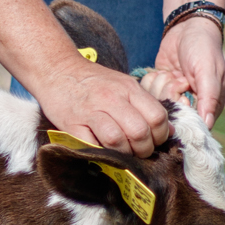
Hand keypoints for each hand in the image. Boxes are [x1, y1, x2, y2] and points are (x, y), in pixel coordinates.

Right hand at [35, 53, 171, 156]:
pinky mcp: (71, 124)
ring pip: (117, 141)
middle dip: (143, 150)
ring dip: (123, 155)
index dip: (160, 136)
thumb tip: (168, 130)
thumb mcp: (123, 85)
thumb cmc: (93, 81)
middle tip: (138, 152)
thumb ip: (145, 105)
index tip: (153, 141)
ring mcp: (90, 111)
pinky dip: (100, 154)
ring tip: (122, 154)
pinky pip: (91, 146)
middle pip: (139, 132)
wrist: (57, 69)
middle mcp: (111, 98)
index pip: (157, 117)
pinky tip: (103, 151)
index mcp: (128, 88)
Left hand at [141, 16, 224, 127]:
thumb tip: (207, 126)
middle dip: (171, 92)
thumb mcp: (208, 72)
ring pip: (156, 103)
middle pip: (170, 114)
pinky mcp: (157, 87)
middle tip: (180, 77)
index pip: (190, 123)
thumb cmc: (203, 49)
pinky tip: (162, 71)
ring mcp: (171, 96)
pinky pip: (147, 92)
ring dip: (162, 83)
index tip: (184, 93)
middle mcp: (189, 105)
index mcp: (207, 106)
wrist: (187, 28)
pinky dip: (153, 79)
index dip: (182, 109)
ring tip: (173, 72)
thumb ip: (208, 98)